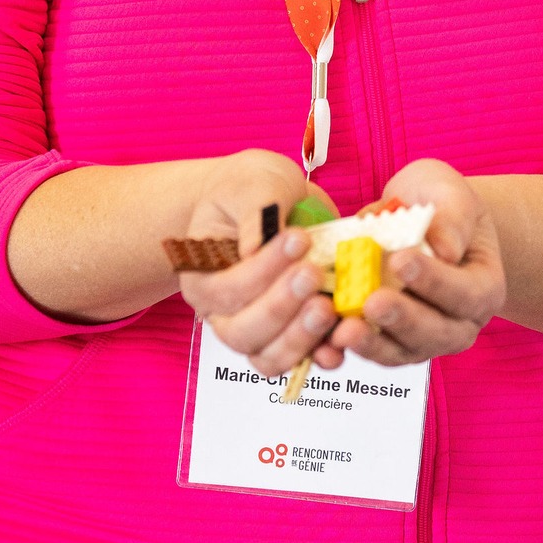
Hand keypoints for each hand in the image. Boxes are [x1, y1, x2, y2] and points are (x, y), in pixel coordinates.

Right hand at [177, 150, 344, 378]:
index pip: (227, 288)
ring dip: (300, 338)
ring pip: (270, 357)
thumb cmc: (250, 188)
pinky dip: (321, 354)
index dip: (263, 269)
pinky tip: (340, 339)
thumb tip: (257, 247)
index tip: (299, 238)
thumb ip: (256, 211)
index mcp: (203, 276)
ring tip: (329, 307)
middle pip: (243, 333)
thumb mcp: (252, 183)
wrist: (269, 200)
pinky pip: (301, 359)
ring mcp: (257, 330)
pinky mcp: (291, 334)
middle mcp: (222, 313)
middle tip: (313, 274)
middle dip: (281, 307)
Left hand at [335, 158, 505, 367]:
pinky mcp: (389, 342)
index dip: (435, 282)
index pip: (466, 293)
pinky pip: (372, 351)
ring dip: (373, 343)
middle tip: (372, 302)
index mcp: (484, 286)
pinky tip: (326, 339)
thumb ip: (453, 218)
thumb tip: (444, 250)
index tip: (401, 261)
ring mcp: (424, 338)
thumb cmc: (439, 201)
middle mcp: (459, 322)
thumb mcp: (450, 192)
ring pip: (402, 351)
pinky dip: (348, 348)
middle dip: (402, 319)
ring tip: (345, 330)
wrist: (418, 214)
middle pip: (436, 333)